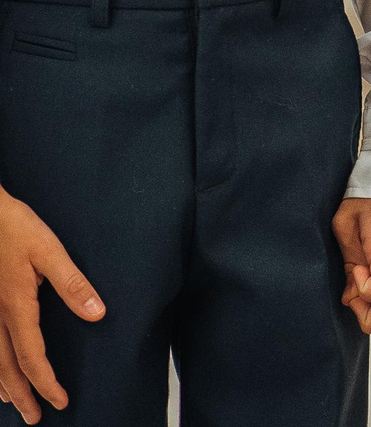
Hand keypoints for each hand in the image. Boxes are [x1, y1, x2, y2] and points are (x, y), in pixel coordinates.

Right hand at [0, 190, 100, 423]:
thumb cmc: (13, 227)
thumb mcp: (49, 250)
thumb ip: (72, 282)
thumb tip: (97, 313)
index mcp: (16, 308)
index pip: (33, 358)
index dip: (46, 383)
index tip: (61, 402)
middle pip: (7, 368)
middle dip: (22, 395)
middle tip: (34, 419)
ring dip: (2, 385)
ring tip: (13, 403)